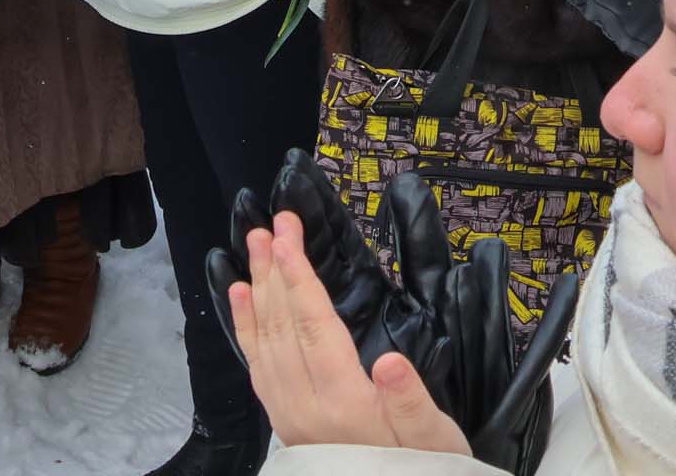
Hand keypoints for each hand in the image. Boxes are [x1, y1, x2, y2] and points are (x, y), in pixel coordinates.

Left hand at [227, 208, 470, 459]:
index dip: (299, 279)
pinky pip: (256, 364)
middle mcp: (306, 406)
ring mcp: (289, 414)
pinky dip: (245, 325)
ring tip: (255, 246)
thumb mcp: (434, 440)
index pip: (314, 328)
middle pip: (283, 327)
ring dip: (258, 289)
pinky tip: (241, 296)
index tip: (287, 236)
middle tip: (269, 224)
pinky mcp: (283, 420)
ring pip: (265, 341)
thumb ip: (411, 402)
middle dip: (275, 271)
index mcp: (345, 404)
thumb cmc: (422, 467)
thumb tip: (391, 363)